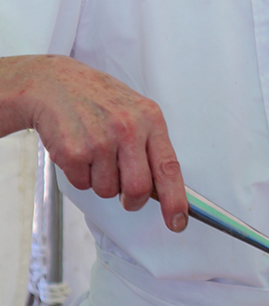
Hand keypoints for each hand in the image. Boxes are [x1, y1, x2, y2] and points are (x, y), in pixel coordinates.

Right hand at [0, 54, 187, 232]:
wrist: (53, 83)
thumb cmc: (98, 100)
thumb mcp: (134, 111)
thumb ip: (150, 145)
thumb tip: (163, 189)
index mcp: (150, 119)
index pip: (169, 167)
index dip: (175, 200)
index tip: (178, 222)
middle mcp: (127, 129)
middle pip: (138, 189)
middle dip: (132, 200)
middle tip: (126, 195)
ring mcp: (99, 140)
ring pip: (107, 190)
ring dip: (101, 182)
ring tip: (94, 153)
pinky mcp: (72, 151)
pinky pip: (82, 184)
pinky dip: (80, 175)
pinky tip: (77, 149)